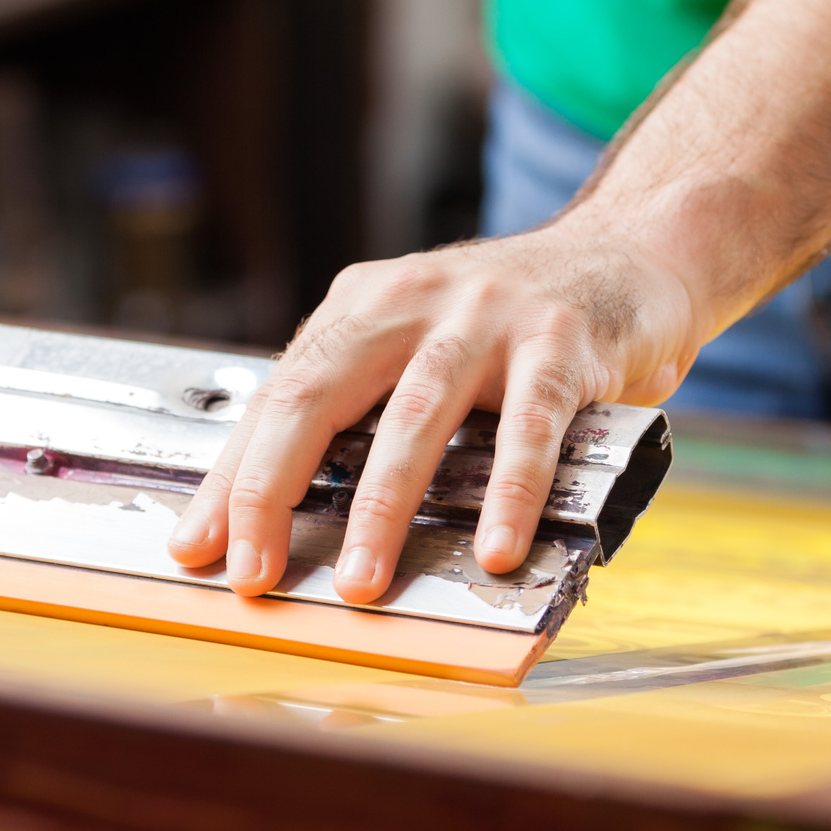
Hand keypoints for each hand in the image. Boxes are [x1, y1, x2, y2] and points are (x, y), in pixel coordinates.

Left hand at [165, 219, 696, 603]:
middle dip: (272, 489)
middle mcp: (412, 300)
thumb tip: (282, 510)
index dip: (232, 477)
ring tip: (360, 580)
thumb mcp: (420, 344)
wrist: (633, 250)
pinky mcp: (563, 341)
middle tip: (252, 571)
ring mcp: (487, 317)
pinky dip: (511, 492)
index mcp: (363, 305)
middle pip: (318, 395)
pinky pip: (530, 427)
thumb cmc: (514, 321)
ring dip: (380, 508)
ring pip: (415, 417)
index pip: (277, 395)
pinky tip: (497, 547)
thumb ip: (364, 409)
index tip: (198, 548)